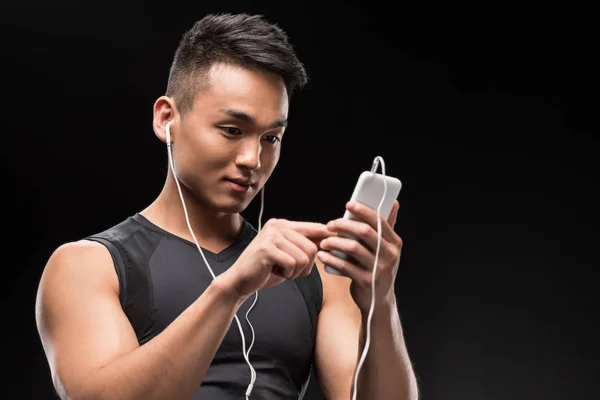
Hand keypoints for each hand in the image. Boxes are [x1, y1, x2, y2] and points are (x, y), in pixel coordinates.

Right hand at [219, 219, 336, 299]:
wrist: (240, 280)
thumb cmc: (265, 269)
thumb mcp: (288, 254)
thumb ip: (304, 245)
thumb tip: (331, 239)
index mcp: (283, 224)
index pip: (314, 228)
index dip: (328, 238)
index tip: (337, 243)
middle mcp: (277, 226)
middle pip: (312, 246)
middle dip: (306, 265)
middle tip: (290, 270)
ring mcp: (271, 236)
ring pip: (304, 257)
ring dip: (296, 271)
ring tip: (281, 270)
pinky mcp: (267, 249)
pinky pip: (293, 264)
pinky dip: (287, 274)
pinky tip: (275, 272)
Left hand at [317, 200, 401, 311]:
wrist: (378, 301)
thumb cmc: (378, 268)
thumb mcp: (387, 249)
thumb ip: (387, 227)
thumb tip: (394, 202)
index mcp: (395, 243)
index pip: (379, 221)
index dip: (363, 210)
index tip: (348, 205)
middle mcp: (390, 255)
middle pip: (364, 232)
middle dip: (344, 225)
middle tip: (330, 225)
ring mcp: (379, 269)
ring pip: (352, 248)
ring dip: (334, 242)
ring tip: (324, 242)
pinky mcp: (366, 281)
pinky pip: (344, 266)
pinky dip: (331, 259)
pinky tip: (323, 255)